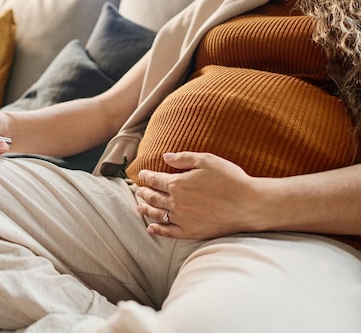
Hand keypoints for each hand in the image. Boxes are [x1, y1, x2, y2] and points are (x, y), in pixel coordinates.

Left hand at [135, 152, 263, 238]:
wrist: (248, 205)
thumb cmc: (230, 179)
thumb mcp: (206, 160)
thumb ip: (183, 158)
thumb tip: (165, 156)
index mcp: (177, 184)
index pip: (155, 179)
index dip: (147, 176)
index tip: (142, 175)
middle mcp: (176, 203)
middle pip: (153, 197)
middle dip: (145, 193)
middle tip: (140, 191)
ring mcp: (182, 219)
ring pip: (158, 214)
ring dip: (146, 210)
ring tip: (139, 208)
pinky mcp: (191, 232)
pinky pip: (168, 232)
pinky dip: (157, 230)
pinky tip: (151, 228)